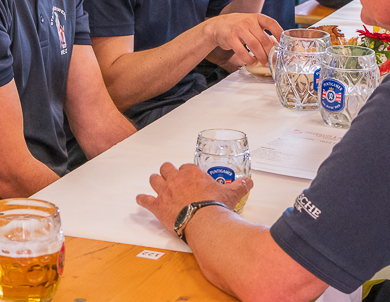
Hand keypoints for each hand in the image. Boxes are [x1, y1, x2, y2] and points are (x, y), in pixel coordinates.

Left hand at [136, 162, 252, 233]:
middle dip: (168, 171)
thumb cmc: (215, 206)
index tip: (190, 176)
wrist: (204, 221)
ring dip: (155, 181)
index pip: (187, 167)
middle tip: (171, 176)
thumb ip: (240, 185)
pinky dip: (142, 199)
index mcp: (192, 174)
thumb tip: (249, 182)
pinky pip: (145, 200)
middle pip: (167, 168)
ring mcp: (165, 192)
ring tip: (156, 183)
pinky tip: (140, 199)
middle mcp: (176, 179)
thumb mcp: (231, 193)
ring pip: (154, 179)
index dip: (187, 171)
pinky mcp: (158, 206)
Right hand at [205, 12, 280, 66]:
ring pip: (255, 46)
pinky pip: (242, 51)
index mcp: (256, 17)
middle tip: (272, 60)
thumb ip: (262, 33)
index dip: (279, 33)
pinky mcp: (230, 38)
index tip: (283, 44)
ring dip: (261, 57)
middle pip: (264, 39)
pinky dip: (249, 59)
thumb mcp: (251, 24)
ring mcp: (239, 29)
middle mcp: (248, 21)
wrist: (217, 26)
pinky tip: (252, 62)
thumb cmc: (238, 26)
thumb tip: (276, 46)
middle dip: (270, 52)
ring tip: (264, 62)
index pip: (271, 23)